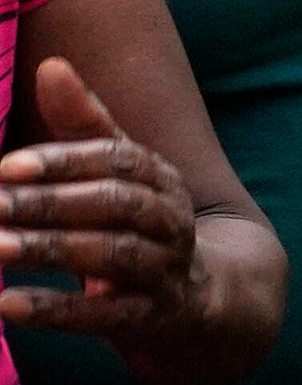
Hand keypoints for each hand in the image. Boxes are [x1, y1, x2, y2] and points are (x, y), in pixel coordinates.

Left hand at [0, 58, 203, 336]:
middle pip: (116, 206)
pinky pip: (103, 315)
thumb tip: (52, 66)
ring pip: (112, 255)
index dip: (64, 162)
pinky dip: (56, 309)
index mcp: (160, 179)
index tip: (7, 167)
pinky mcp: (145, 318)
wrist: (199, 299)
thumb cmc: (137, 223)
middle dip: (51, 204)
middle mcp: (170, 221)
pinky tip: (8, 304)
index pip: (118, 161)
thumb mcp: (118, 172)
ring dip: (50, 250)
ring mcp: (163, 271)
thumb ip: (83, 123)